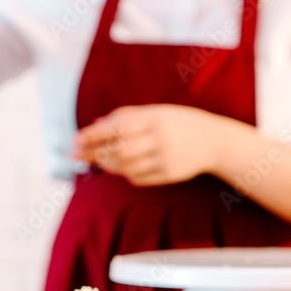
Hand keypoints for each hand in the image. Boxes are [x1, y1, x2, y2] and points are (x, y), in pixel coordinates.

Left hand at [72, 105, 232, 185]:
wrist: (214, 141)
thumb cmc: (179, 122)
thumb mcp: (155, 112)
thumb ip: (126, 116)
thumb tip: (94, 125)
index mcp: (155, 117)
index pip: (117, 128)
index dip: (93, 136)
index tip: (76, 140)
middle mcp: (161, 137)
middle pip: (119, 151)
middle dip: (95, 154)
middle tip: (78, 155)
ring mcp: (166, 157)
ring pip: (126, 167)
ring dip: (108, 165)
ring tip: (99, 161)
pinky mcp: (170, 173)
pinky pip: (139, 178)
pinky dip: (125, 174)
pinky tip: (122, 169)